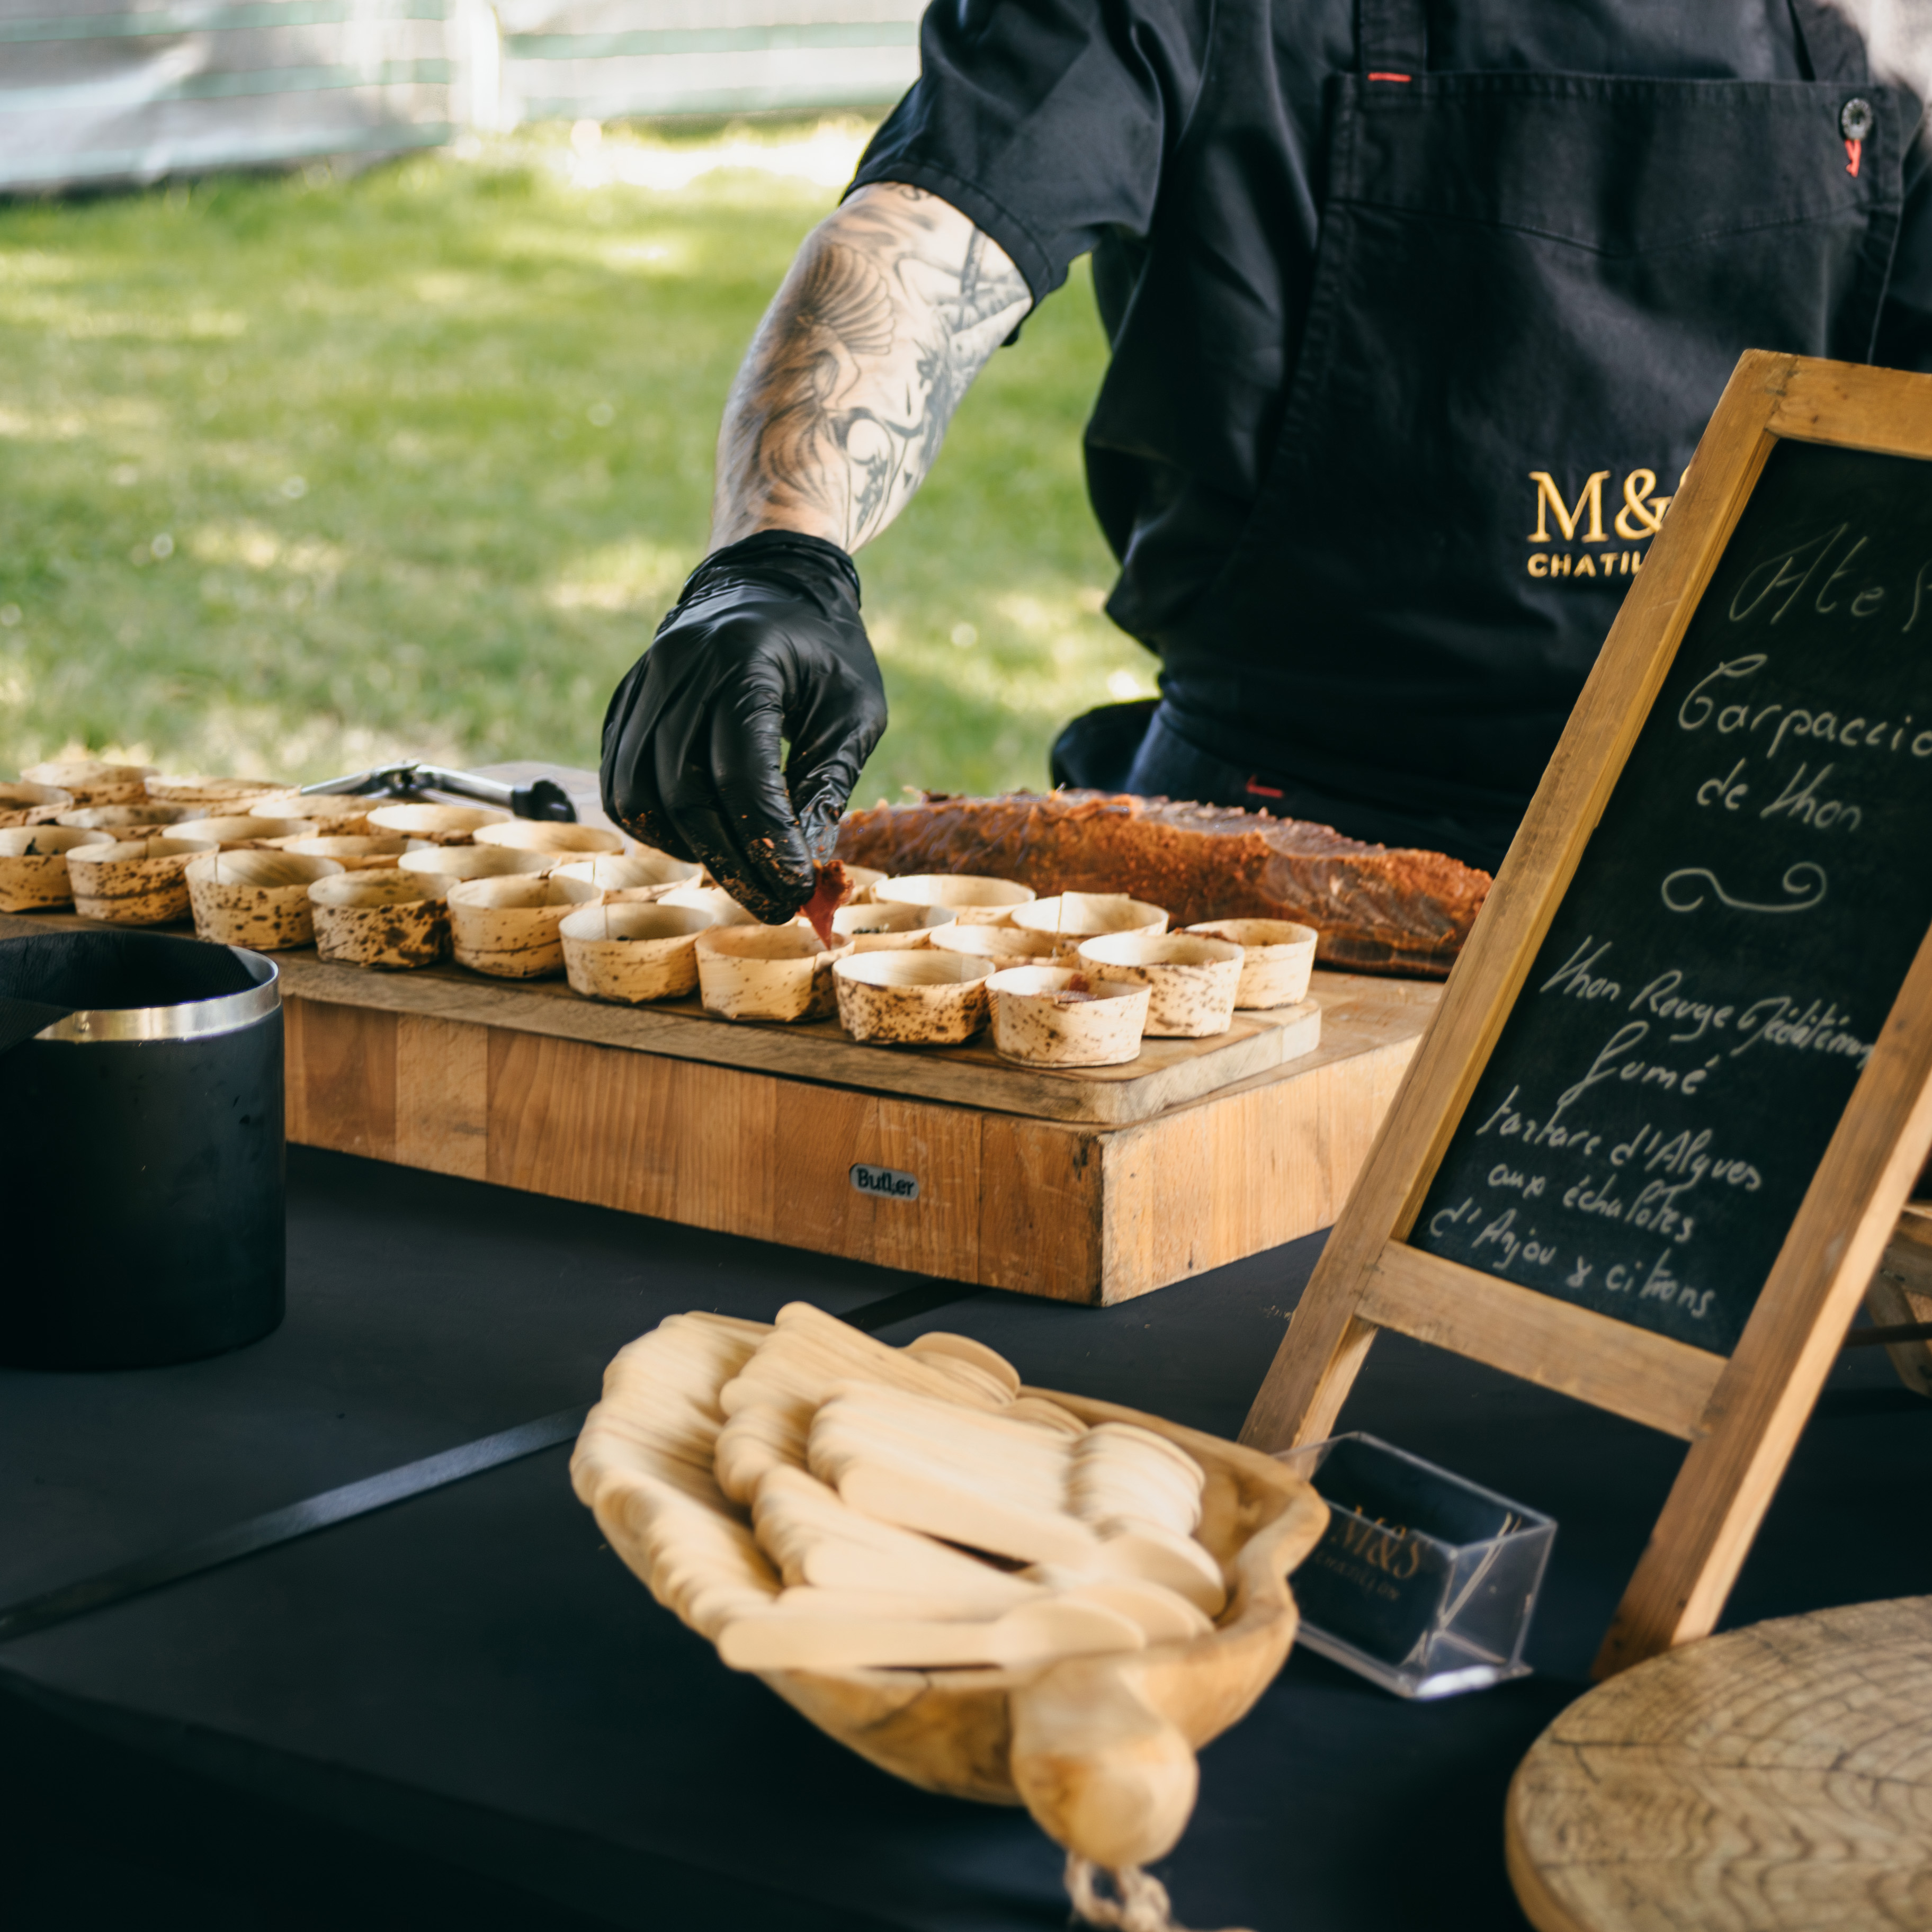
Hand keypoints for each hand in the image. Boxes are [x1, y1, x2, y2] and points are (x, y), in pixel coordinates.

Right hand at [600, 531, 886, 921]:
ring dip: (688, 849)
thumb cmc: (825, 650)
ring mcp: (641, 684)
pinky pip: (619, 782)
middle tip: (775, 903)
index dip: (765, 840)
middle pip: (684, 793)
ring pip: (638, 795)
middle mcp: (678, 667)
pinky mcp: (623, 703)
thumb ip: (829, 783)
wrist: (769, 582)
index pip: (739, 771)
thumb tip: (808, 867)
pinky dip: (657, 825)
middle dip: (731, 862)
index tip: (796, 887)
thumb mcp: (854, 709)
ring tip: (740, 871)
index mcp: (742, 658)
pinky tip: (701, 840)